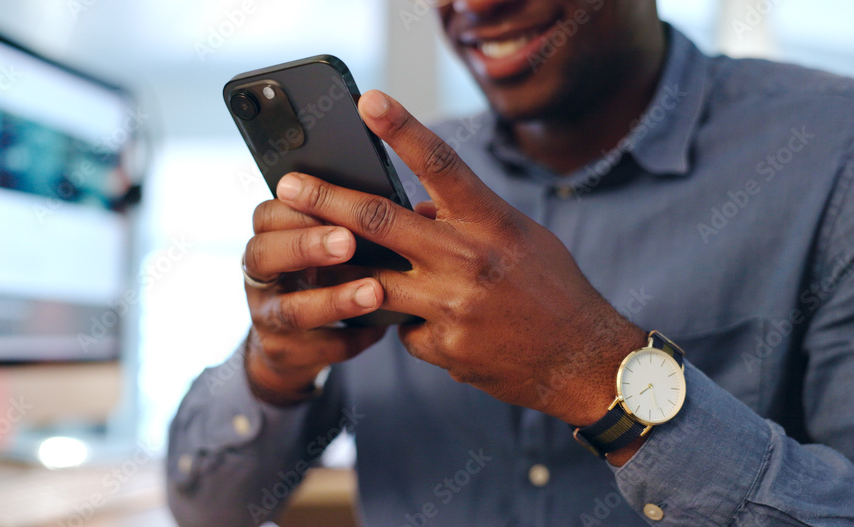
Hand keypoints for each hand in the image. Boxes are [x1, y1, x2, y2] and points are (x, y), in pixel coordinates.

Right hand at [242, 199, 390, 401]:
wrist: (297, 341)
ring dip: (333, 300)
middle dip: (305, 246)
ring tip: (374, 291)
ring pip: (291, 309)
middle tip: (348, 241)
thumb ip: (357, 223)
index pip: (267, 215)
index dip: (296, 208)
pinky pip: (316, 347)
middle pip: (263, 255)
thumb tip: (424, 209)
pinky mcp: (285, 352)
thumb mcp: (330, 245)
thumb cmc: (327, 274)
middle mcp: (260, 275)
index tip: (332, 199)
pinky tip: (378, 330)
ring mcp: (267, 317)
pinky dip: (348, 339)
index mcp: (269, 236)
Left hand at [272, 90, 645, 424]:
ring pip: (371, 281)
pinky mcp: (443, 347)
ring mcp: (452, 306)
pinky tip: (435, 325)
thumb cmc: (552, 289)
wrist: (581, 361)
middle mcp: (468, 259)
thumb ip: (465, 220)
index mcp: (491, 222)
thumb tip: (413, 209)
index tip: (368, 101)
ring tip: (315, 259)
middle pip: (379, 221)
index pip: (441, 164)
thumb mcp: (518, 238)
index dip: (402, 128)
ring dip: (340, 269)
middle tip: (286, 185)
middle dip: (324, 199)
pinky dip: (406, 321)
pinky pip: (401, 327)